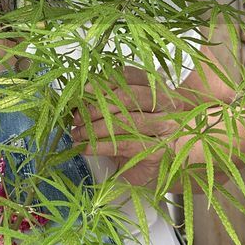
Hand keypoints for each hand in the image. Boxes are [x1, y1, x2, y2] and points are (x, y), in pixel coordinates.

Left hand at [70, 67, 181, 185]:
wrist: (151, 168)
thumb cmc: (133, 136)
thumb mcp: (118, 113)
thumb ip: (104, 101)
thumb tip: (77, 98)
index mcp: (154, 86)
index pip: (128, 76)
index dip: (102, 83)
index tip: (82, 92)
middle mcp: (166, 103)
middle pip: (128, 97)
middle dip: (97, 108)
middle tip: (76, 118)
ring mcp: (168, 126)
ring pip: (127, 121)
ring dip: (95, 129)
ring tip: (77, 134)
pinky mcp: (161, 149)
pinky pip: (126, 144)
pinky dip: (102, 145)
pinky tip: (86, 148)